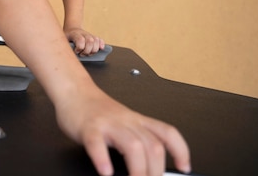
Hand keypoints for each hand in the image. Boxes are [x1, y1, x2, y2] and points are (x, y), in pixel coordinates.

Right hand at [56, 86, 190, 175]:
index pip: (167, 132)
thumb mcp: (122, 121)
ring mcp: (108, 124)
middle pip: (152, 145)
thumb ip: (134, 138)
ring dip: (137, 169)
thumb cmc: (96, 110)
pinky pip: (97, 144)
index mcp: (137, 120)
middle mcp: (126, 121)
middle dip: (155, 171)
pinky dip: (103, 159)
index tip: (183, 167)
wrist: (74, 90)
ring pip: (132, 145)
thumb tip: (148, 166)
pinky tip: (105, 172)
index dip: (180, 150)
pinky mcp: (88, 128)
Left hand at [65, 27, 104, 55]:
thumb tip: (68, 55)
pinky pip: (100, 40)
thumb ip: (65, 46)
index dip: (79, 48)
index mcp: (74, 34)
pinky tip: (101, 49)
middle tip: (82, 54)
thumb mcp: (62, 40)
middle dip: (87, 51)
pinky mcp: (94, 37)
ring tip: (88, 53)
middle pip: (90, 41)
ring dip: (94, 50)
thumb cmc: (66, 37)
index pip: (80, 40)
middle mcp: (83, 34)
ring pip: (96, 41)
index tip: (76, 51)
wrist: (71, 29)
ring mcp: (89, 35)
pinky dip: (101, 44)